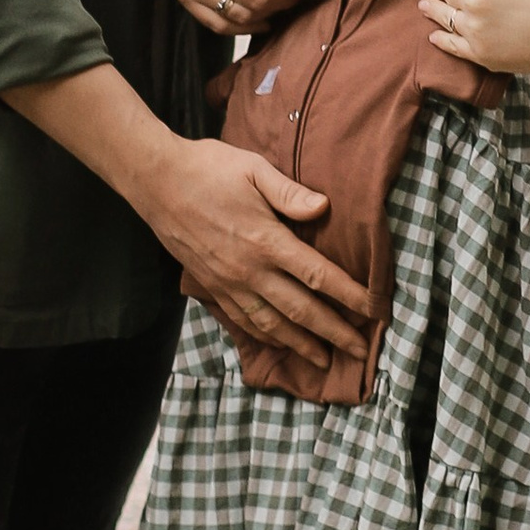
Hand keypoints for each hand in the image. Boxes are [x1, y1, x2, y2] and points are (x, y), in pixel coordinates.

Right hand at [143, 135, 372, 374]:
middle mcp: (250, 270)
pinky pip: (242, 320)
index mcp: (267, 240)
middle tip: (359, 352)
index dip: (349, 295)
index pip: (318, 275)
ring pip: (272, 324)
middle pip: (301, 310)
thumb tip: (325, 207)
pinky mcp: (212, 286)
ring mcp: (229, 282)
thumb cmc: (207, 168)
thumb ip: (290, 192)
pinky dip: (265, 336)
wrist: (155, 182)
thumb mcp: (253, 169)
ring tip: (324, 360)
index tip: (374, 309)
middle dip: (334, 333)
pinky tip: (278, 343)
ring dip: (301, 345)